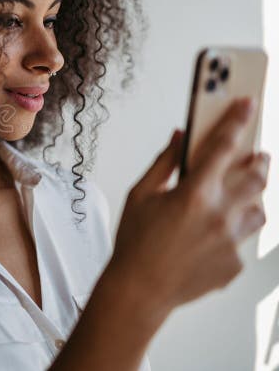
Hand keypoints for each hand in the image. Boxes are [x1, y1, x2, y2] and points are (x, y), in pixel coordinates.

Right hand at [107, 97, 269, 317]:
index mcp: (193, 193)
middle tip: (255, 155)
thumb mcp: (141, 194)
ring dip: (251, 198)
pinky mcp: (235, 263)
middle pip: (257, 177)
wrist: (139, 290)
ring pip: (258, 210)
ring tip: (235, 197)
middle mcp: (219, 215)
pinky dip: (232, 231)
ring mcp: (231, 242)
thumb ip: (165, 162)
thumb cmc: (134, 241)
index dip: (238, 120)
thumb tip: (181, 136)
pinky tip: (211, 235)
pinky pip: (244, 239)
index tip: (249, 103)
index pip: (224, 146)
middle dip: (258, 160)